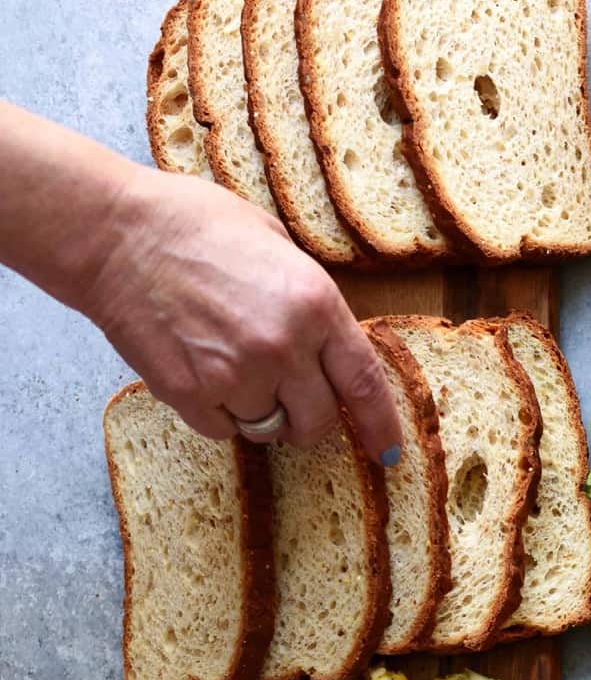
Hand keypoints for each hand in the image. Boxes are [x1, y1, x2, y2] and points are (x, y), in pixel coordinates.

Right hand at [83, 167, 401, 457]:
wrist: (114, 233)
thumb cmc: (192, 225)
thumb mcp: (274, 242)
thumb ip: (308, 297)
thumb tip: (328, 341)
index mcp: (315, 304)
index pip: (364, 384)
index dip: (380, 426)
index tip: (387, 454)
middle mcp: (283, 346)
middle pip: (317, 421)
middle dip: (307, 419)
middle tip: (286, 399)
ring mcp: (236, 374)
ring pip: (267, 428)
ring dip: (256, 411)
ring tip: (227, 365)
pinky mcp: (191, 394)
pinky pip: (222, 430)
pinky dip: (215, 412)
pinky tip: (197, 369)